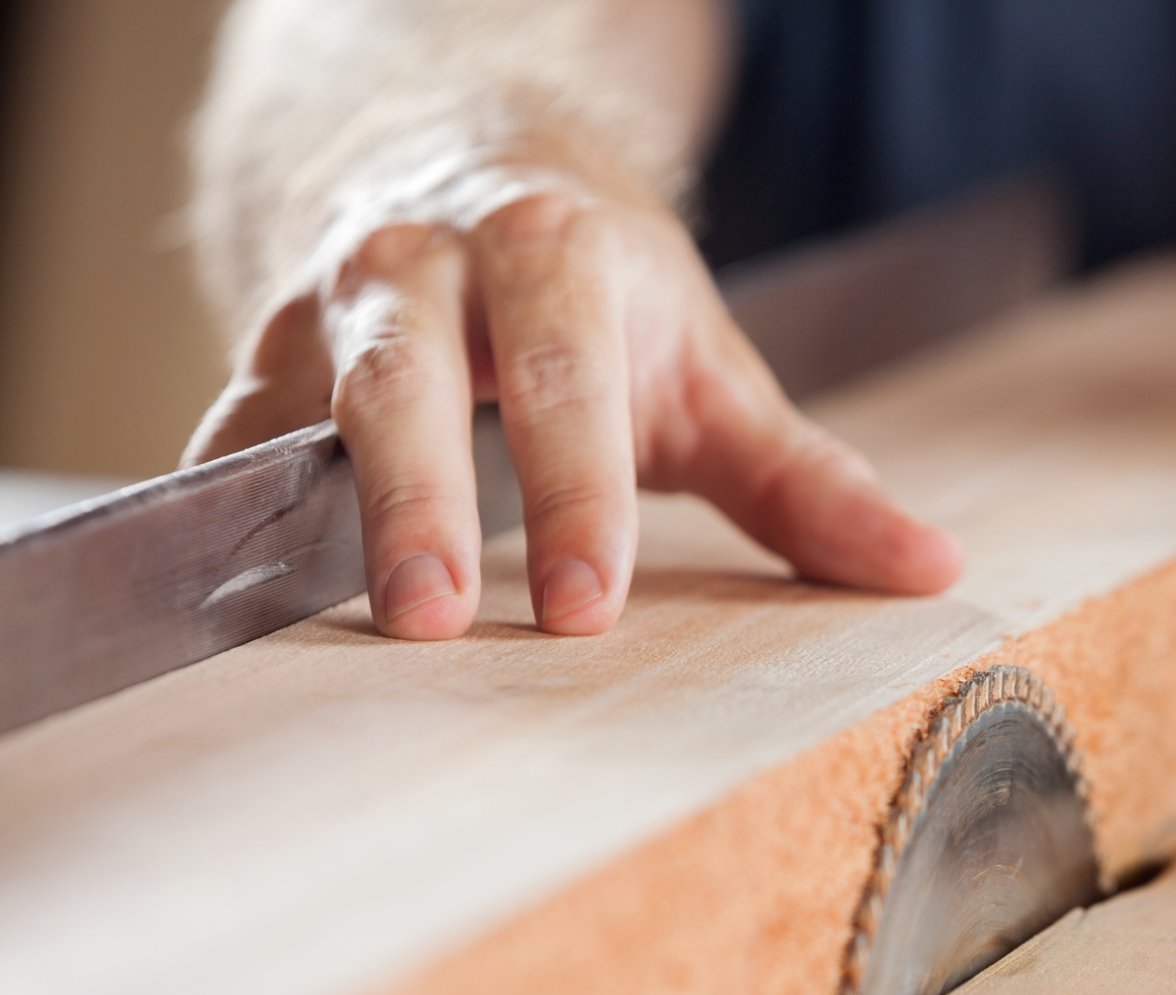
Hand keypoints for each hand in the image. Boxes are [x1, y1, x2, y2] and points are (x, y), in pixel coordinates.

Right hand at [187, 168, 962, 638]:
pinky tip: (223, 586)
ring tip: (311, 613)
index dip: (575, 494)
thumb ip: (810, 484)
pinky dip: (227, 505)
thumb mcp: (717, 376)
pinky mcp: (270, 349)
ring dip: (309, 508)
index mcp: (559, 256)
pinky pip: (233, 431)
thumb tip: (930, 570)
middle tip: (430, 619)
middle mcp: (432, 260)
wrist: (484, 172)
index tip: (581, 607)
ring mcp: (338, 298)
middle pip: (411, 376)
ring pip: (306, 397)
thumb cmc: (613, 303)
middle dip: (416, 498)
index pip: (567, 380)